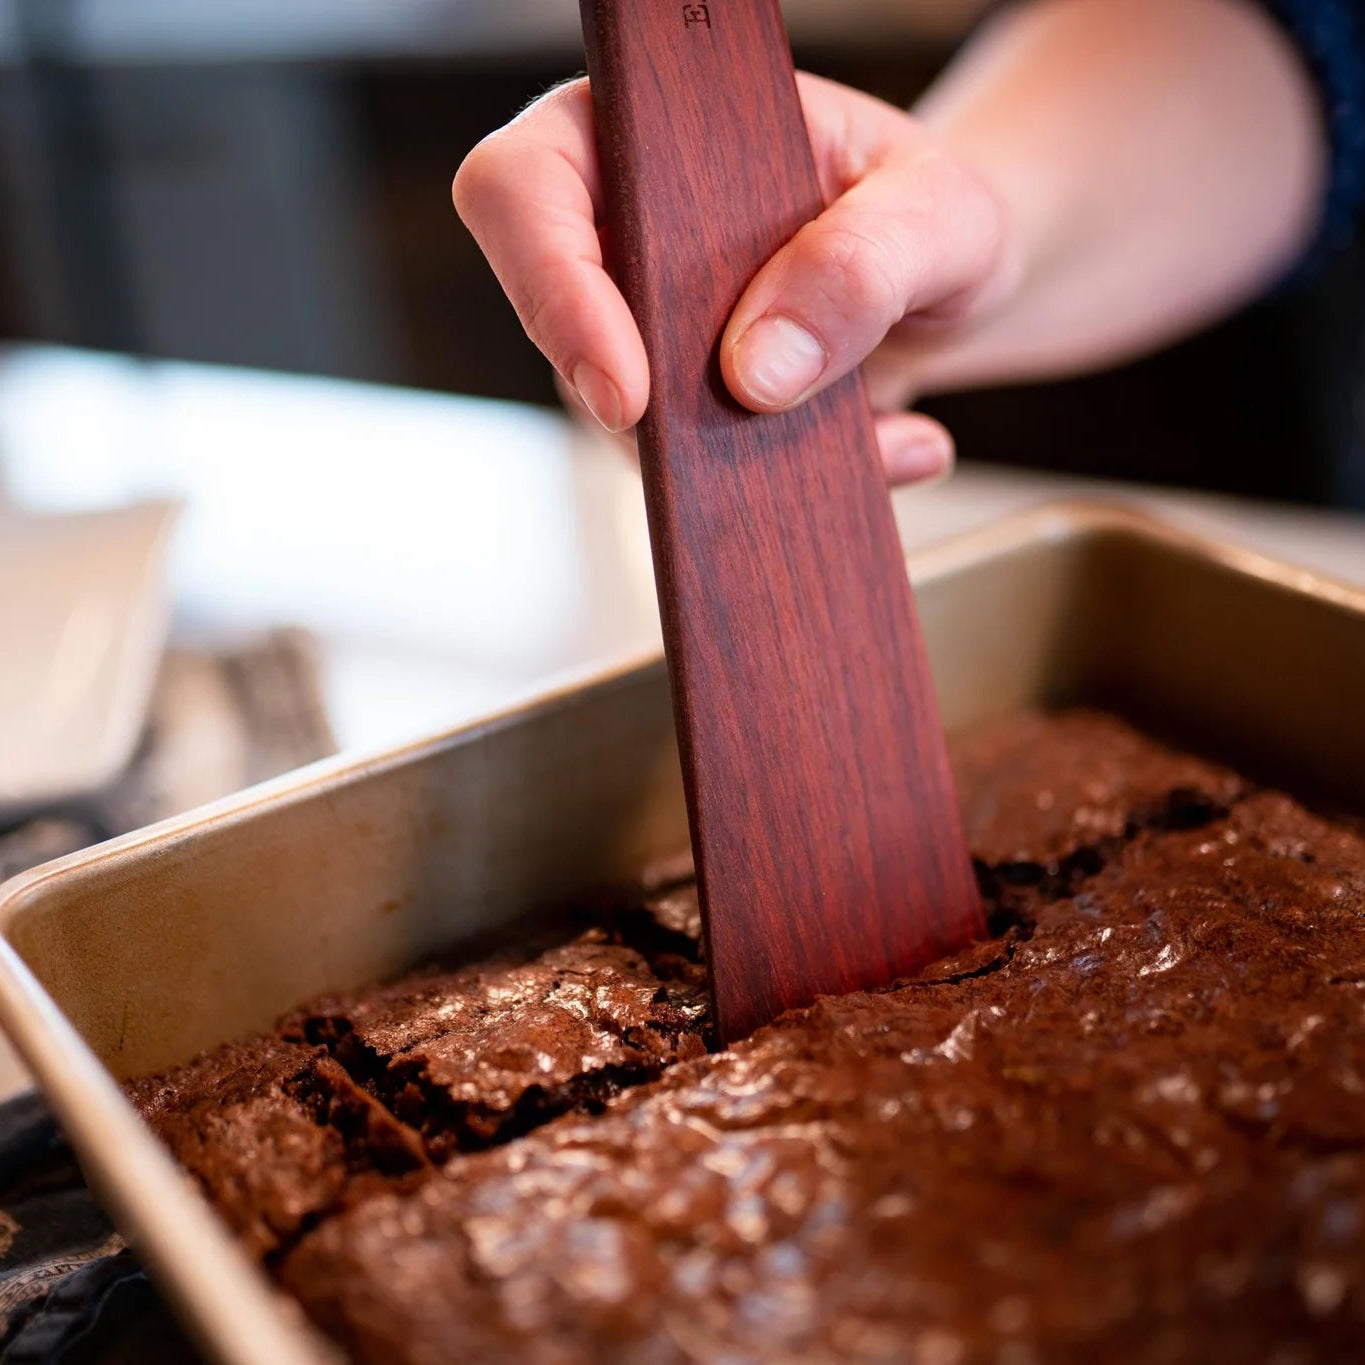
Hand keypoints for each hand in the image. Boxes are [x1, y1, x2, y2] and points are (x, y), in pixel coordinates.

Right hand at [454, 73, 1013, 484]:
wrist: (953, 283)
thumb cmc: (929, 213)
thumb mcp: (937, 214)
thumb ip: (863, 265)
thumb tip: (756, 371)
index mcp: (651, 129)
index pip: (527, 185)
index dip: (551, 288)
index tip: (628, 392)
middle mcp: (623, 226)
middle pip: (553, 321)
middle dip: (643, 401)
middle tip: (745, 443)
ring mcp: (641, 324)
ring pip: (614, 416)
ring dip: (728, 454)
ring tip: (879, 435)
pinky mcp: (676, 402)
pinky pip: (685, 466)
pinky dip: (773, 479)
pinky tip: (884, 449)